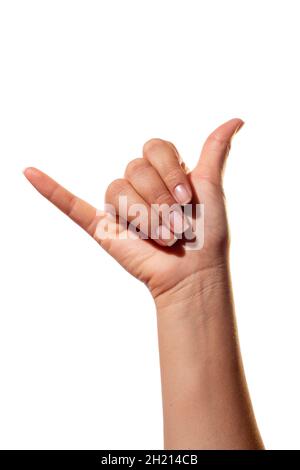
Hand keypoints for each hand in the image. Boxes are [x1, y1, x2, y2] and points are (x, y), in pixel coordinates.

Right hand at [24, 118, 242, 300]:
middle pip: (136, 168)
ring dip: (143, 215)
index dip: (171, 172)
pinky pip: (71, 204)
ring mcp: (119, 205)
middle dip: (161, 199)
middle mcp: (137, 185)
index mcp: (160, 172)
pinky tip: (29, 173)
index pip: (155, 148)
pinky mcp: (102, 226)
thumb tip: (236, 119)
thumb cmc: (207, 233)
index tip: (189, 199)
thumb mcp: (213, 185)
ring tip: (160, 236)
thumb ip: (215, 151)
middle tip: (177, 225)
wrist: (194, 272)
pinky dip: (50, 190)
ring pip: (117, 189)